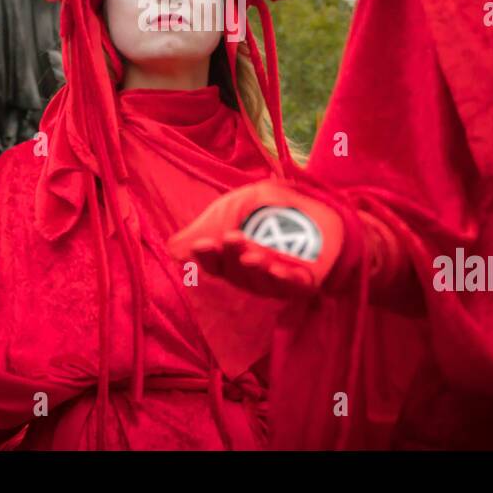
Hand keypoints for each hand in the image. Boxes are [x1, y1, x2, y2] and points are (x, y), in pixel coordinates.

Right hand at [169, 179, 343, 298]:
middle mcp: (251, 274)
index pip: (214, 264)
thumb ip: (210, 223)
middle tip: (231, 238)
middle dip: (232, 257)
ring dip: (256, 270)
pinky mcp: (303, 283)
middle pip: (236, 274)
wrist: (319, 205)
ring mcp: (277, 281)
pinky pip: (291, 287)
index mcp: (232, 258)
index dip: (208, 257)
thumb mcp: (237, 206)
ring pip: (262, 283)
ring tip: (252, 256)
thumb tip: (173, 249)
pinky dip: (284, 279)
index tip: (204, 243)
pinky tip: (278, 267)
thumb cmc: (271, 207)